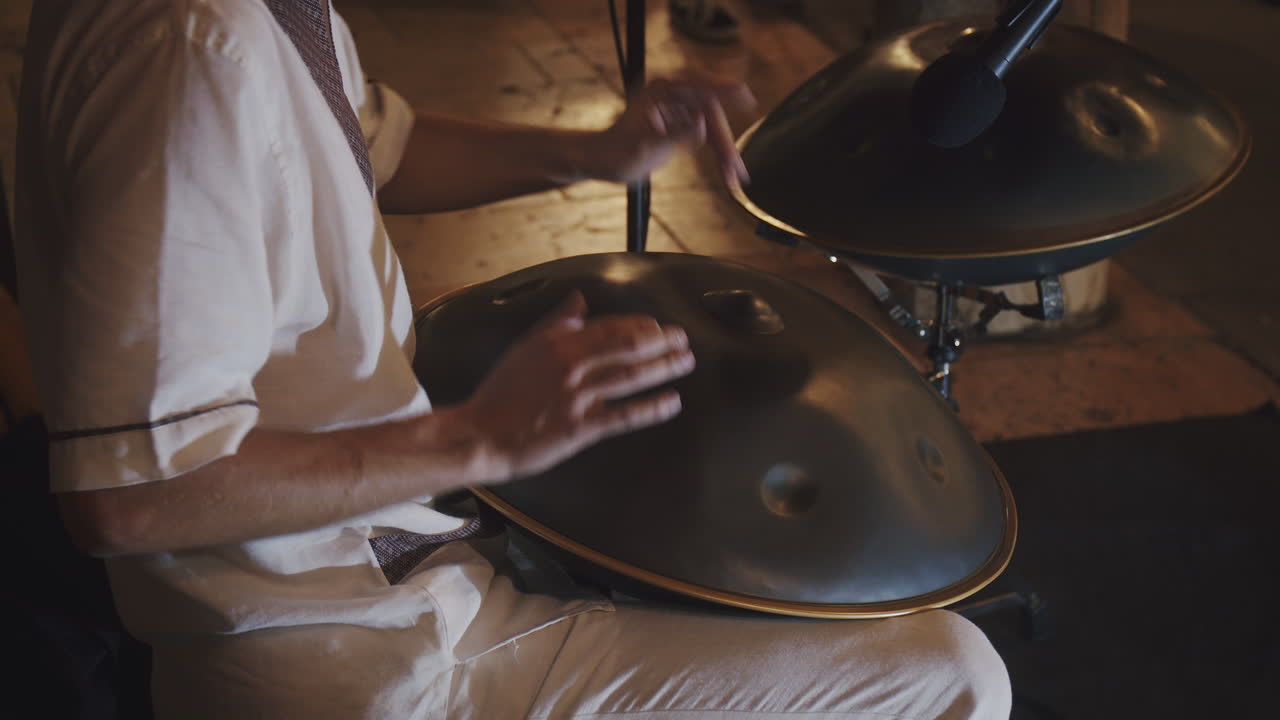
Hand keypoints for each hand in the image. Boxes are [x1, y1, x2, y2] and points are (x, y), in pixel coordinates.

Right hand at [462, 291, 694, 482]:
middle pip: (627, 345)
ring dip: (664, 366)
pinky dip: (652, 408)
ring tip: (685, 362)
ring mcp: (576, 396)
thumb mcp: (524, 348)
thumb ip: (555, 323)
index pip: (609, 326)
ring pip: (631, 375)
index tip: (658, 327)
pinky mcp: (580, 427)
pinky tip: (672, 402)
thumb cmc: (500, 394)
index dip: (640, 325)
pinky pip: (624, 415)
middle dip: (661, 341)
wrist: (480, 435)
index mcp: (556, 341)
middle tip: (683, 340)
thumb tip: (580, 300)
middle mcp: (569, 363)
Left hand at [592, 71, 756, 186]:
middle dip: (724, 140)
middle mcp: (671, 95)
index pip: (699, 87)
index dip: (724, 91)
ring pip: (712, 125)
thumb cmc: (615, 154)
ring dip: (724, 150)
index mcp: (659, 90)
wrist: (602, 162)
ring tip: (734, 177)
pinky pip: (707, 135)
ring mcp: (678, 108)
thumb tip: (703, 124)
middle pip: (711, 110)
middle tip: (735, 167)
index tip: (745, 95)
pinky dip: (717, 153)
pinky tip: (726, 173)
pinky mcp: (681, 123)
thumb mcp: (645, 148)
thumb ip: (675, 135)